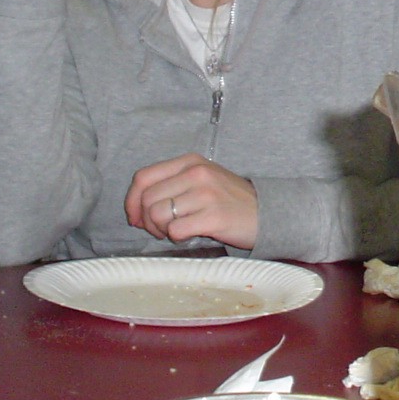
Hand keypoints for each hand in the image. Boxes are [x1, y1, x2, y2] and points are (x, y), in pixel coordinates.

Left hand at [125, 153, 258, 249]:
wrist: (266, 212)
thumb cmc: (228, 200)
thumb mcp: (202, 180)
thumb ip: (170, 186)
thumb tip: (136, 211)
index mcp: (190, 162)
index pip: (143, 177)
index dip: (132, 201)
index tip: (135, 217)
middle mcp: (197, 173)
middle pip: (147, 198)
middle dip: (146, 220)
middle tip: (160, 229)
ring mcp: (206, 194)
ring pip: (158, 214)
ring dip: (161, 229)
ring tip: (176, 231)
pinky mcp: (214, 216)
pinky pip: (176, 230)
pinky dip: (176, 237)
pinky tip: (189, 234)